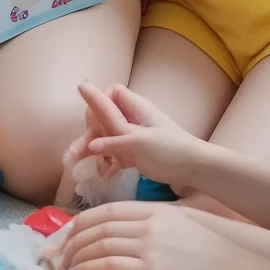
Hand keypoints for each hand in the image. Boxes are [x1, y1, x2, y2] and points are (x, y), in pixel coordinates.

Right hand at [61, 81, 204, 190]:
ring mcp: (132, 134)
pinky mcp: (134, 150)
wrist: (195, 170)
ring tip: (74, 166)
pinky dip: (107, 161)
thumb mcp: (136, 141)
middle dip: (88, 136)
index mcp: (134, 106)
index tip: (95, 126)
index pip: (108, 94)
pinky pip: (113, 151)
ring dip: (91, 151)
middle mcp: (131, 117)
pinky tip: (104, 175)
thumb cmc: (169, 151)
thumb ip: (110, 134)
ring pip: (104, 137)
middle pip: (101, 118)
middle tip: (75, 156)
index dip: (97, 106)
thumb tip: (85, 117)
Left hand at [62, 199, 233, 269]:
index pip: (108, 211)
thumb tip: (133, 228)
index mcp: (154, 211)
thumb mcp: (181, 222)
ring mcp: (148, 246)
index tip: (68, 233)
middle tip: (58, 254)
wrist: (231, 266)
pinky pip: (109, 266)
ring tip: (64, 268)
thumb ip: (156, 221)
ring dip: (77, 257)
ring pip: (100, 246)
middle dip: (73, 241)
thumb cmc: (209, 248)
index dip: (83, 221)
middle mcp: (147, 225)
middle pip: (99, 228)